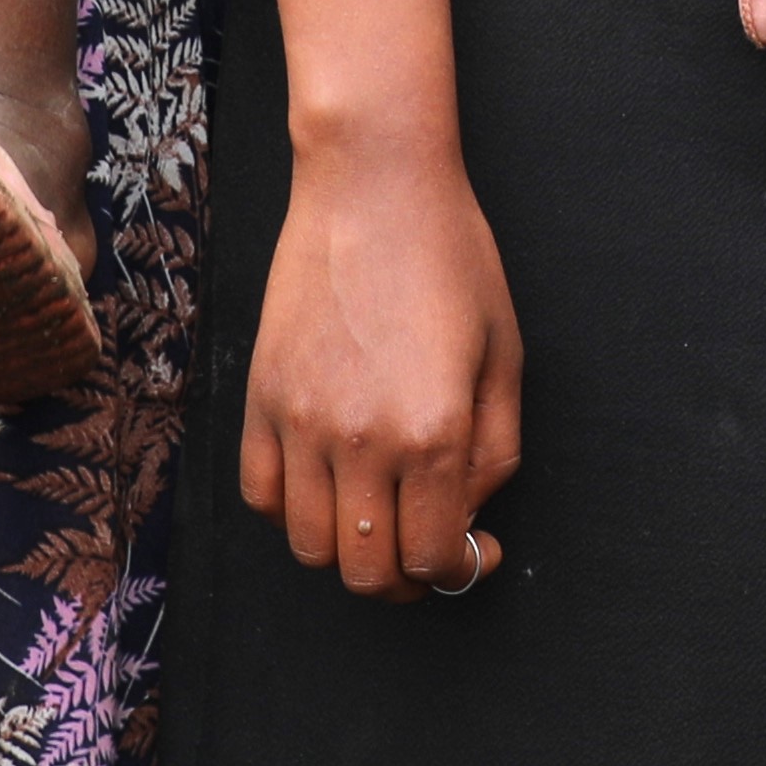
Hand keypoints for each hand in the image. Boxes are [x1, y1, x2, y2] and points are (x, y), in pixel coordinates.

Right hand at [238, 131, 521, 602]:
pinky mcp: (260, 398)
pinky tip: (328, 482)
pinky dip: (294, 510)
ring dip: (349, 550)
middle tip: (426, 549)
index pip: (434, 559)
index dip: (460, 570)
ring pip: (311, 547)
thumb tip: (467, 519)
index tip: (473, 551)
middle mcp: (362, 439)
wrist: (373, 187)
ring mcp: (301, 422)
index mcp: (434, 432)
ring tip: (377, 517)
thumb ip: (495, 455)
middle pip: (367, 571)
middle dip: (404, 578)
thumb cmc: (452, 260)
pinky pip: (262, 495)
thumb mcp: (504, 356)